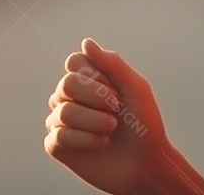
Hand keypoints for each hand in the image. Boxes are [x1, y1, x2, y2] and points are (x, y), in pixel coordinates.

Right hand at [45, 38, 170, 194]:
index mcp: (88, 80)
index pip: (74, 62)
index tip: (116, 89)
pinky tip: (102, 143)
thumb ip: (112, 63)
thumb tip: (86, 42)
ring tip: (112, 128)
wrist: (146, 162)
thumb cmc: (144, 124)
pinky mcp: (57, 146)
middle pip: (66, 84)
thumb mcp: (135, 88)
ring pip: (64, 111)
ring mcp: (62, 121)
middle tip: (116, 108)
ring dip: (95, 121)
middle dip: (96, 97)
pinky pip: (59, 136)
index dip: (96, 75)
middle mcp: (71, 97)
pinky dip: (86, 139)